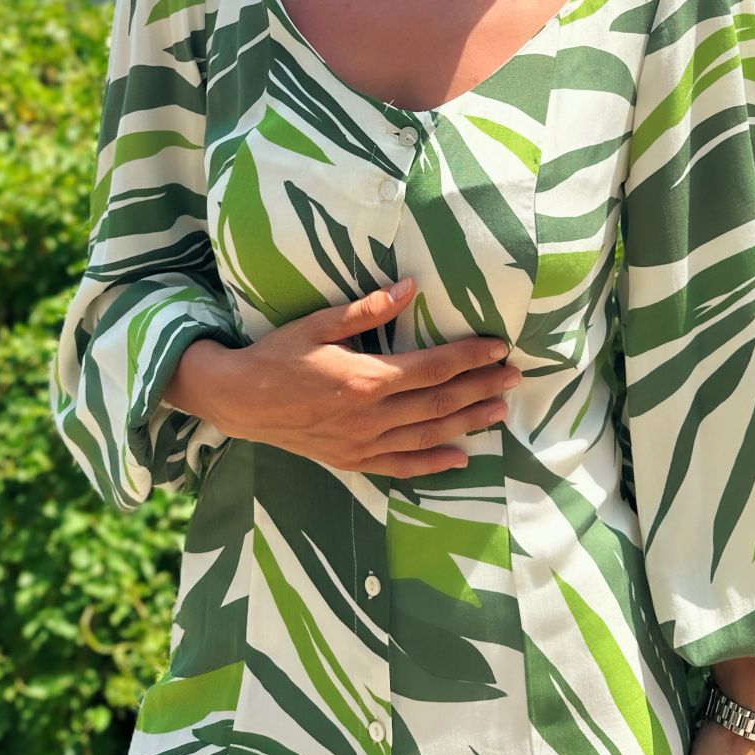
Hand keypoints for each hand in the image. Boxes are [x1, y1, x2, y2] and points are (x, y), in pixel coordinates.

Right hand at [207, 278, 522, 478]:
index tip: (498, 348)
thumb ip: (367, 309)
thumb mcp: (318, 324)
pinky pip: (402, 466)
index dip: (470, 358)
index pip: (434, 368)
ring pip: (429, 435)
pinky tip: (460, 458)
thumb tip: (410, 287)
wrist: (240, 401)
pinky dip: (433, 463)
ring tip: (500, 411)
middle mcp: (371, 417)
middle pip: (440, 403)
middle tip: (514, 378)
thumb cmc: (278, 356)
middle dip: (481, 388)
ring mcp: (363, 443)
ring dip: (468, 423)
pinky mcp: (353, 460)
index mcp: (367, 379)